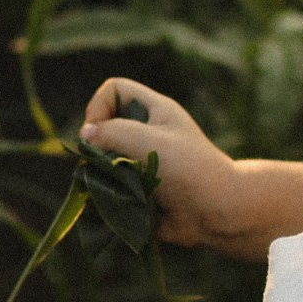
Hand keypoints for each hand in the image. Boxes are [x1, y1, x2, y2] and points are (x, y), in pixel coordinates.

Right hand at [78, 78, 259, 257]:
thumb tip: (85, 137)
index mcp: (155, 110)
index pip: (115, 90)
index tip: (99, 133)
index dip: (99, 106)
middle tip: (104, 162)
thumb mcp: (147, 140)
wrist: (217, 211)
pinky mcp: (141, 187)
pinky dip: (108, 192)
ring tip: (113, 185)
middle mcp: (148, 132)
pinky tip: (116, 201)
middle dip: (98, 144)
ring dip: (102, 171)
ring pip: (105, 157)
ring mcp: (144, 160)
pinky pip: (112, 184)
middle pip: (105, 124)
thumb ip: (111, 132)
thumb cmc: (188, 168)